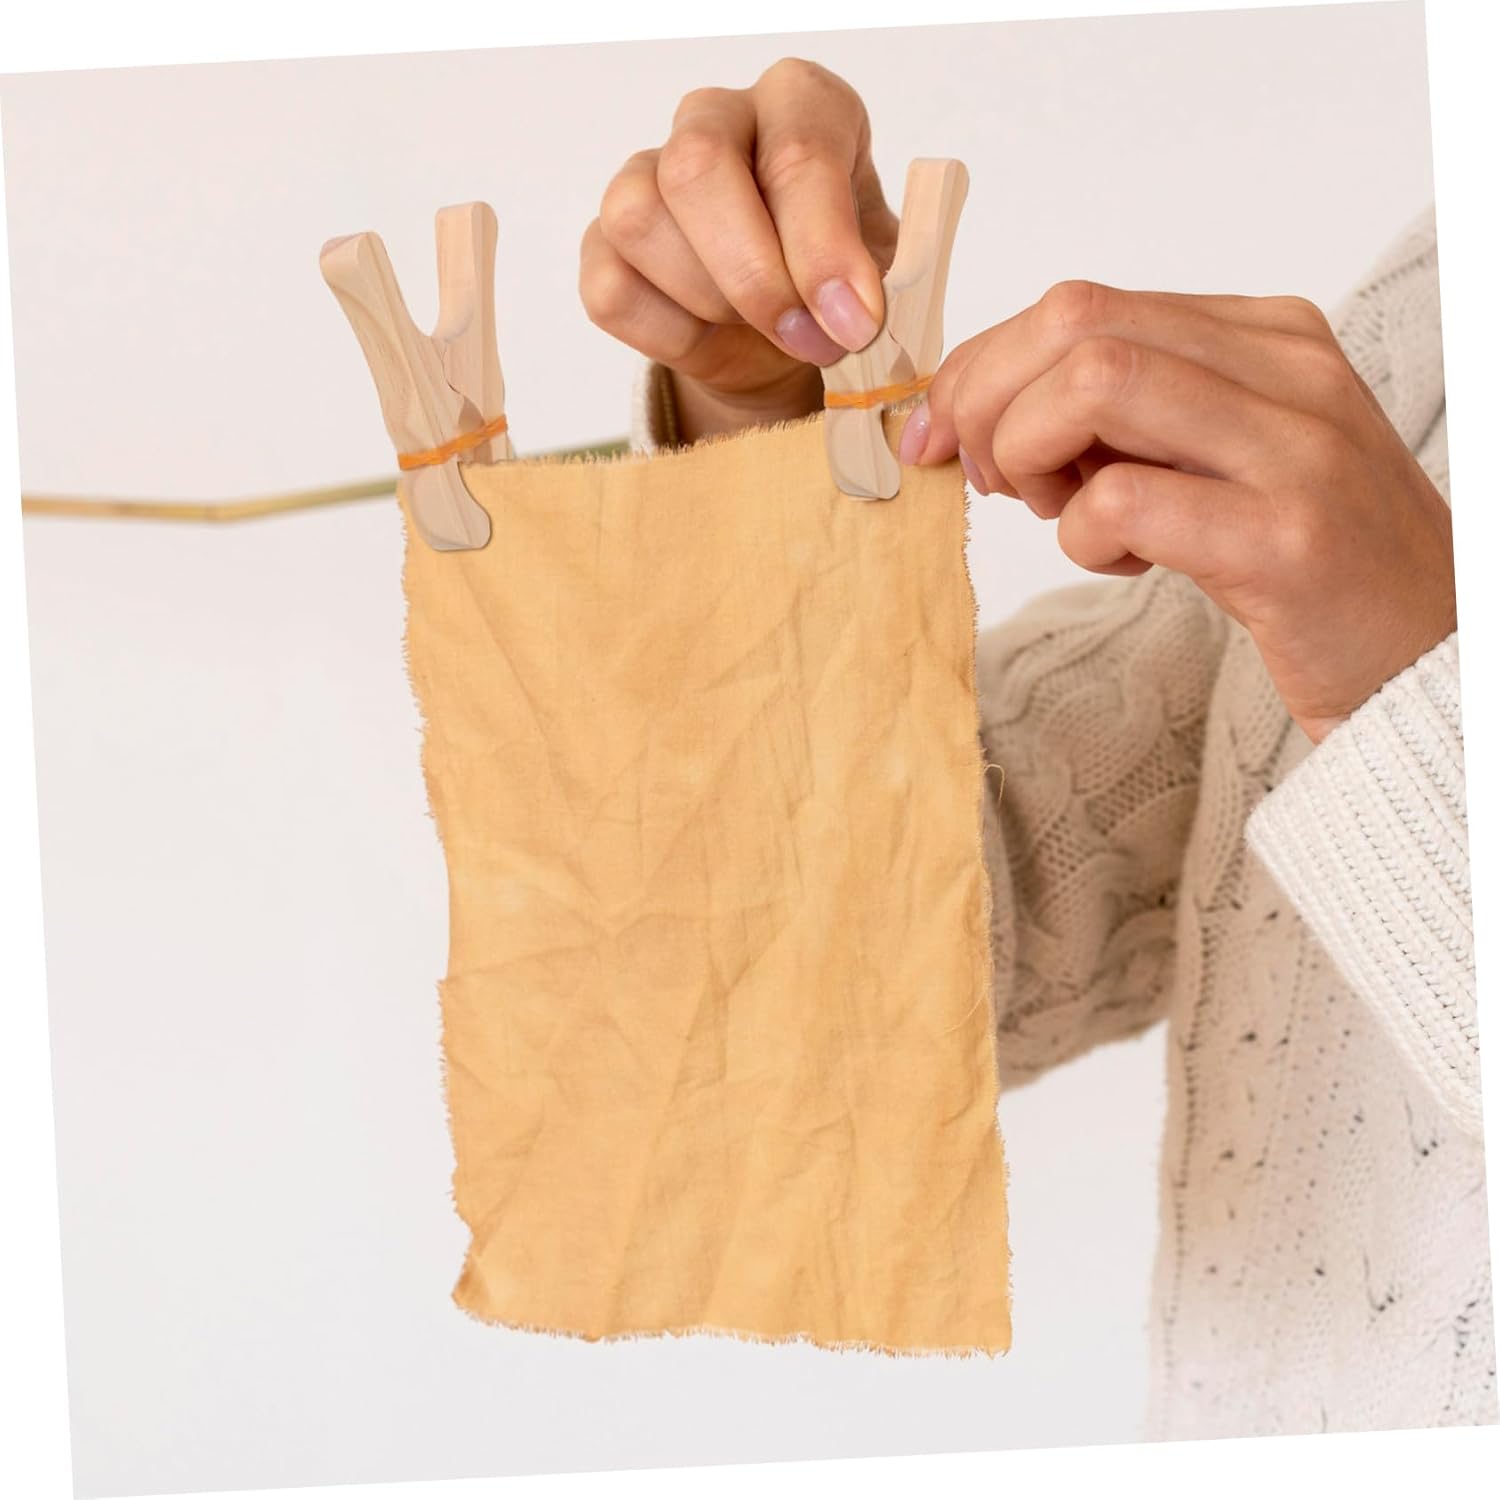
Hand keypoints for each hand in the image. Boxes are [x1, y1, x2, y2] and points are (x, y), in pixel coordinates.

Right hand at [579, 58, 897, 441]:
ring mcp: (646, 176)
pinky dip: (667, 335)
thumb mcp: (879, 278)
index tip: (855, 323)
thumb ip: (872, 285)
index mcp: (799, 103)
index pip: (797, 152)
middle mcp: (716, 118)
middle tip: (807, 340)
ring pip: (640, 220)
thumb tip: (851, 316)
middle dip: (755, 275)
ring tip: (759, 330)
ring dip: (709, 302)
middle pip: (697, 166)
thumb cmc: (836, 287)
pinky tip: (710, 340)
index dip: (823, 248)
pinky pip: (611, 289)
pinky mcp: (604, 244)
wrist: (787, 340)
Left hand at [902, 281, 1456, 742]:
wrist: (1431, 656)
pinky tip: (1122, 563)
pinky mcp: (1282, 540)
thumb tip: (978, 411)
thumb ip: (1124, 417)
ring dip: (1029, 457)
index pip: (1081, 307)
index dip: (983, 367)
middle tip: (990, 479)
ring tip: (1059, 514)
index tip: (947, 433)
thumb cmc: (1302, 561)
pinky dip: (1082, 537)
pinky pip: (1120, 501)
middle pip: (1074, 326)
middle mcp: (1286, 370)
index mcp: (1265, 336)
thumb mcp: (1215, 456)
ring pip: (1092, 385)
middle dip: (988, 403)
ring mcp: (1291, 450)